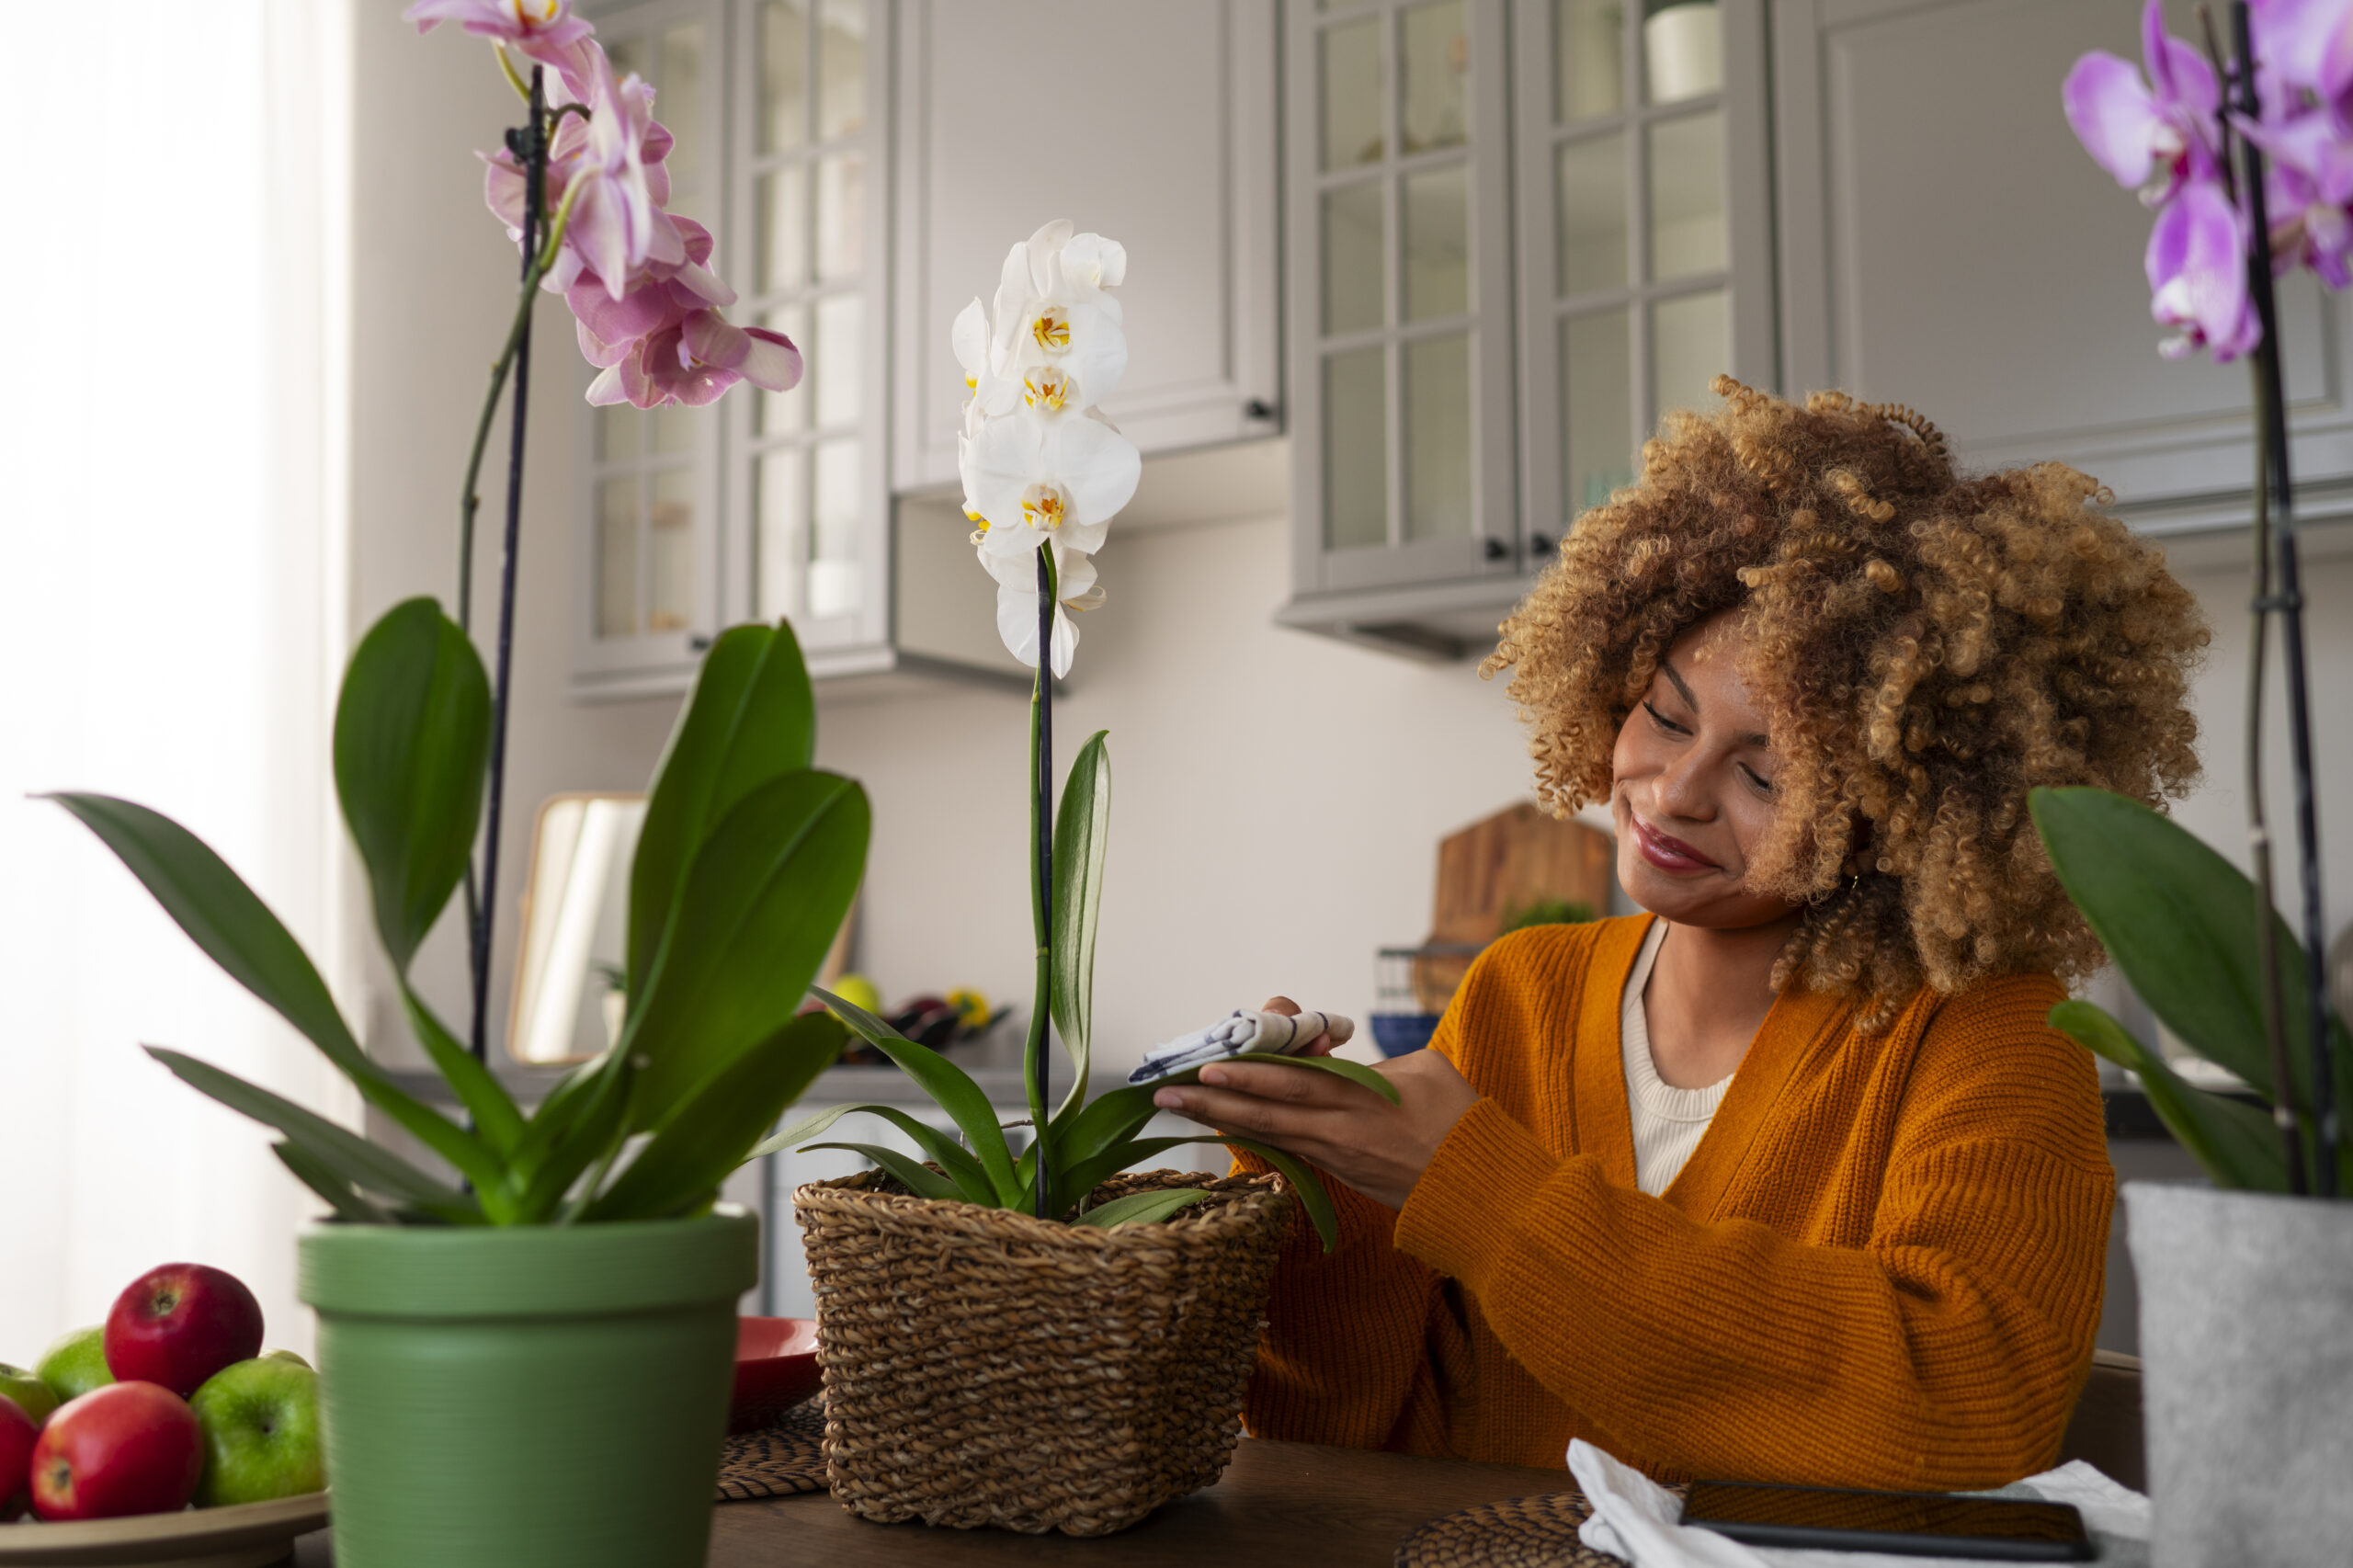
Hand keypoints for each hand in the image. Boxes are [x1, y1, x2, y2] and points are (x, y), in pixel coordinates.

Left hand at [1150, 997, 1479, 1210]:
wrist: (1484, 1191)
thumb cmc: (1463, 1120)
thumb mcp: (1426, 1069)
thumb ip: (1371, 1061)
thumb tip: (1329, 1055)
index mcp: (1364, 1098)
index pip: (1296, 1081)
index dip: (1250, 1074)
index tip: (1211, 1064)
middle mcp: (1341, 1130)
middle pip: (1268, 1111)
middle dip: (1214, 1100)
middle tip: (1166, 1091)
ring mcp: (1338, 1156)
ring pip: (1270, 1133)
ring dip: (1222, 1118)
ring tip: (1179, 1107)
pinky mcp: (1340, 1173)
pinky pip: (1287, 1148)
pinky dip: (1252, 1135)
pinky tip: (1223, 1126)